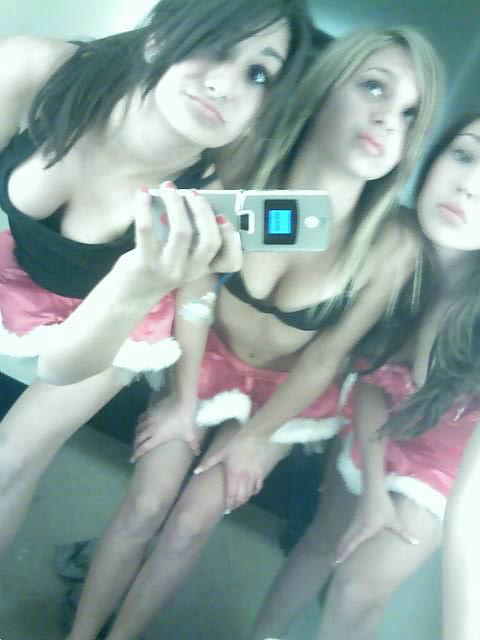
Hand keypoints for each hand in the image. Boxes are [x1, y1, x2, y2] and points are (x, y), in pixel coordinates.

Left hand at [120, 184, 242, 294]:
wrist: (130, 294)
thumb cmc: (157, 268)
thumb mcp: (180, 260)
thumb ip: (190, 239)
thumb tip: (190, 200)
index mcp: (202, 269)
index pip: (231, 261)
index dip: (232, 238)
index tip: (222, 216)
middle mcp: (189, 271)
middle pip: (209, 240)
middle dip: (203, 210)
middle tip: (192, 193)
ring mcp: (169, 269)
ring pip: (181, 232)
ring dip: (175, 203)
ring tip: (168, 187)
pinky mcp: (145, 264)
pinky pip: (147, 229)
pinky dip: (145, 207)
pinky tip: (143, 193)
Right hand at [131, 396, 200, 462]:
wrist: (182, 402)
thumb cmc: (185, 420)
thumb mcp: (189, 434)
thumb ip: (193, 445)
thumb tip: (198, 453)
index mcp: (157, 437)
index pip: (143, 448)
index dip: (136, 454)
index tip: (132, 459)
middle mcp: (150, 429)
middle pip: (138, 439)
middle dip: (135, 446)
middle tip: (136, 449)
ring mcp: (149, 419)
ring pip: (138, 429)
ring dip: (137, 435)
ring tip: (138, 438)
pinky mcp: (150, 411)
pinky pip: (141, 419)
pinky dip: (139, 423)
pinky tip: (142, 424)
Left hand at [194, 430, 267, 511]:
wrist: (253, 437)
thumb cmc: (235, 444)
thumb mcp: (220, 452)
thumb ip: (208, 463)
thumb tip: (196, 471)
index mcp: (232, 474)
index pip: (231, 494)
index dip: (229, 503)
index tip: (227, 509)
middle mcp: (243, 478)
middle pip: (241, 497)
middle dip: (237, 503)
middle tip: (233, 506)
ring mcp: (253, 476)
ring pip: (249, 493)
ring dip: (245, 499)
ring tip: (241, 501)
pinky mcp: (260, 472)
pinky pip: (258, 486)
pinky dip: (255, 491)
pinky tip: (252, 492)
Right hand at [335, 489, 419, 563]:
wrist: (373, 489)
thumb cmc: (383, 506)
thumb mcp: (394, 520)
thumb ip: (403, 533)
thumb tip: (416, 542)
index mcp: (365, 530)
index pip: (352, 543)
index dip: (345, 552)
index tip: (338, 561)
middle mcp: (357, 527)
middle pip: (345, 540)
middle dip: (340, 551)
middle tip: (335, 563)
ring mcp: (354, 521)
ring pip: (346, 535)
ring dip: (342, 544)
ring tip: (339, 554)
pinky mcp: (355, 517)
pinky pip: (348, 531)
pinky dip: (346, 538)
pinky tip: (348, 542)